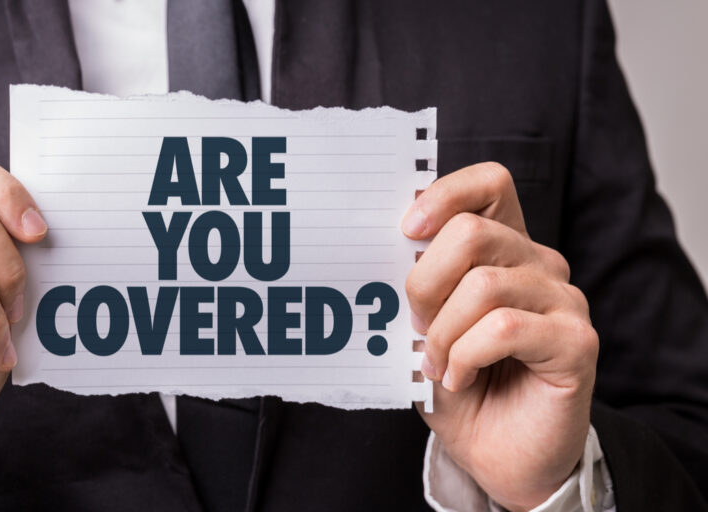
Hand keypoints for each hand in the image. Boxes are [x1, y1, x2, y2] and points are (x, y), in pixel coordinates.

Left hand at [403, 163, 598, 509]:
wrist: (498, 455)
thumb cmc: (460, 386)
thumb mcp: (423, 330)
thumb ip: (416, 289)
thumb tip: (389, 252)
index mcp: (504, 250)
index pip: (489, 185)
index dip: (445, 195)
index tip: (406, 230)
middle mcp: (539, 264)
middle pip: (472, 233)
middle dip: (424, 284)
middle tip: (417, 328)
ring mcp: (564, 300)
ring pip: (484, 285)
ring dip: (443, 333)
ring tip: (439, 365)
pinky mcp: (576, 341)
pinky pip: (504, 328)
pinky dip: (467, 355)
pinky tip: (461, 378)